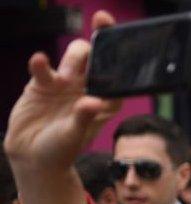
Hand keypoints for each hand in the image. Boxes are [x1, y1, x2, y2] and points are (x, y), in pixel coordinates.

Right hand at [5, 11, 119, 173]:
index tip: (126, 44)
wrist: (34, 156)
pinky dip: (41, 63)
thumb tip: (91, 102)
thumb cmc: (62, 149)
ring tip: (66, 78)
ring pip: (76, 56)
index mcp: (106, 100)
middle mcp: (89, 88)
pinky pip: (43, 68)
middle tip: (101, 29)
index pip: (119, 75)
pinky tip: (40, 61)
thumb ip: (83, 118)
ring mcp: (66, 83)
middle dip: (100, 41)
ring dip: (74, 59)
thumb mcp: (74, 136)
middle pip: (98, 57)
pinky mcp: (42, 84)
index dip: (123, 57)